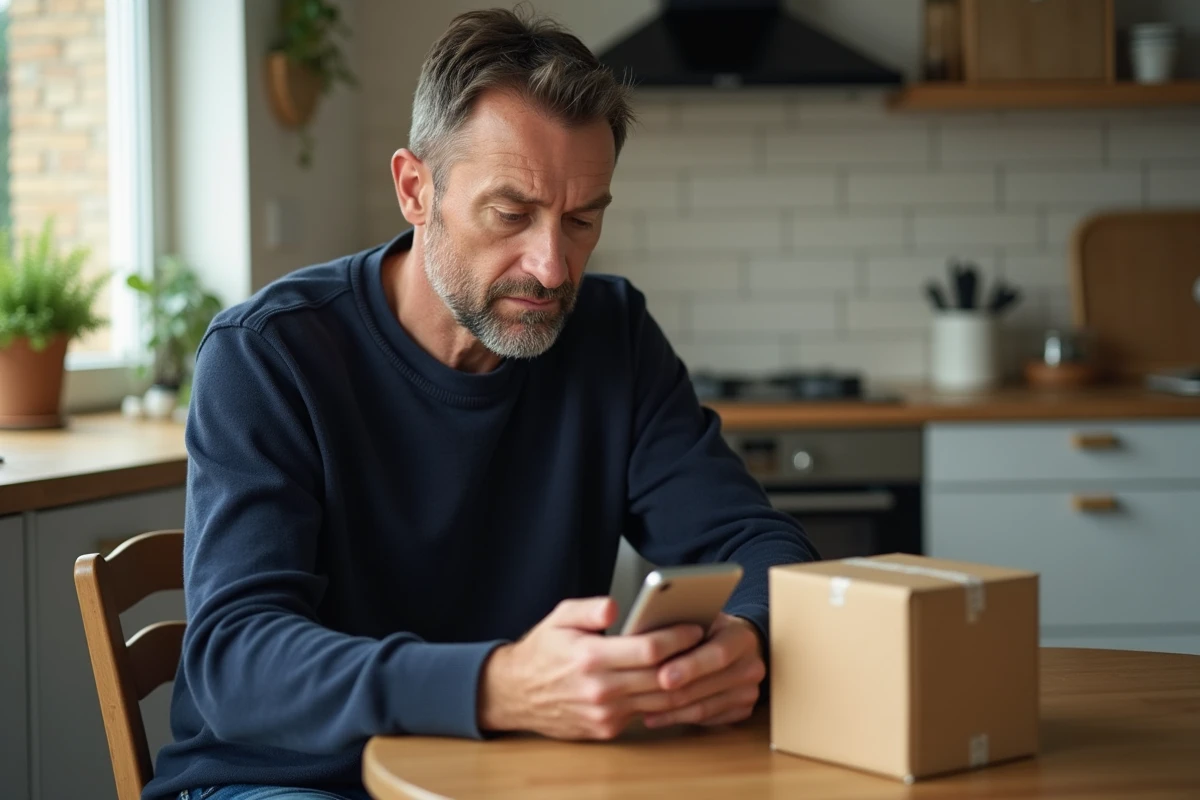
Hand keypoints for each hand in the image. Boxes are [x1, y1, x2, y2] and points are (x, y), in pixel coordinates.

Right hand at [478, 597, 704, 739]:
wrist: (515, 695)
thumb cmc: (541, 652)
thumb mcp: (559, 617)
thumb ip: (590, 609)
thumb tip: (614, 606)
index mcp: (591, 657)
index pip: (650, 650)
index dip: (678, 638)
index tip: (695, 627)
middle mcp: (600, 689)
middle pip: (662, 678)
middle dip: (690, 661)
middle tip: (708, 644)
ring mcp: (605, 714)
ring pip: (660, 701)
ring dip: (685, 684)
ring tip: (701, 663)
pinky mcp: (607, 729)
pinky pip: (645, 714)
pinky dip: (664, 700)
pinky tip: (676, 683)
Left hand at [642, 613, 764, 728]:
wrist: (737, 645)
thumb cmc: (708, 628)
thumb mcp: (698, 617)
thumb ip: (679, 626)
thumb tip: (641, 637)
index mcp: (741, 637)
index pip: (718, 655)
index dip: (690, 667)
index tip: (662, 676)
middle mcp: (752, 666)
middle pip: (708, 686)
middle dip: (672, 694)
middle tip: (641, 698)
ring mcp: (749, 692)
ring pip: (704, 708)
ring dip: (670, 711)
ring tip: (640, 708)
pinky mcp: (742, 711)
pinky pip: (706, 720)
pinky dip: (679, 719)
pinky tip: (657, 715)